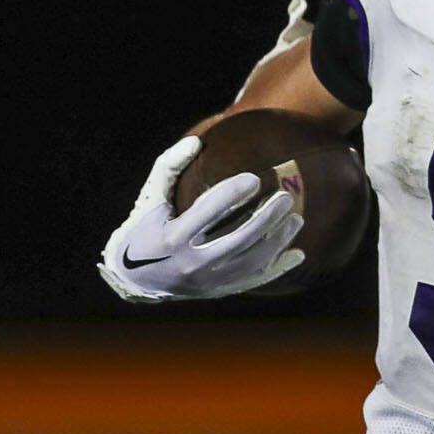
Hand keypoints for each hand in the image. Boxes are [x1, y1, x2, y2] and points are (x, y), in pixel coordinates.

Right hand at [97, 135, 304, 302]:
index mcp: (172, 237)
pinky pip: (255, 281)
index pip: (209, 211)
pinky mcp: (219, 291)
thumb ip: (169, 166)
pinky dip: (279, 268)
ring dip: (279, 240)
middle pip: (239, 239)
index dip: (234, 192)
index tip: (254, 178)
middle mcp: (191, 263)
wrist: (136, 279)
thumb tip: (197, 142)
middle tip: (285, 197)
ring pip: (252, 262)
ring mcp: (208, 281)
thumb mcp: (150, 197)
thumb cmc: (145, 228)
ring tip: (296, 218)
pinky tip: (298, 253)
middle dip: (267, 217)